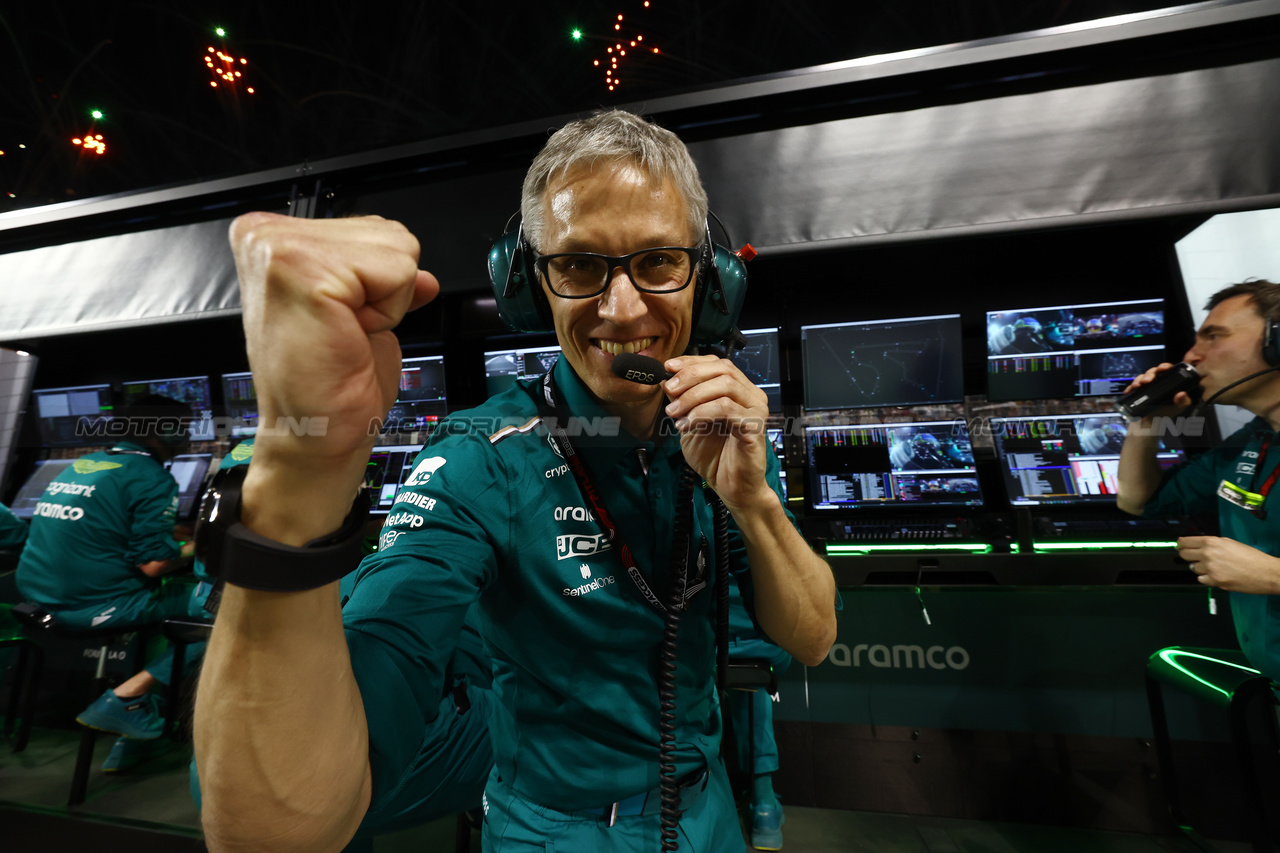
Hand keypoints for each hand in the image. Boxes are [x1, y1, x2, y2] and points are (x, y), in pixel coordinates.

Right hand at [231, 213, 438, 463]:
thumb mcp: (362, 313)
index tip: (343, 319)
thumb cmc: (328, 385)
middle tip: (344, 330)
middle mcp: (267, 234)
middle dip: (383, 289)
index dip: (376, 282)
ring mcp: (280, 247)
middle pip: (388, 233)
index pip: (372, 229)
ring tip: (344, 333)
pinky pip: (397, 272)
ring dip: (385, 302)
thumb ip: (384, 280)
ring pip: (398, 249)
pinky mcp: (303, 270)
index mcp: (272, 237)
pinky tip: (348, 335)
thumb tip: (424, 277)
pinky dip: (387, 311)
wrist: (312, 435)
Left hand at [661, 354, 772, 511]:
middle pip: (723, 368)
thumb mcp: (691, 423)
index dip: (692, 362)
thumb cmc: (716, 457)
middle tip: (669, 390)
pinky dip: (702, 413)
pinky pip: (727, 408)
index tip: (668, 367)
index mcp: (738, 390)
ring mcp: (756, 409)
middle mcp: (751, 395)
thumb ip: (683, 402)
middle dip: (690, 376)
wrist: (732, 487)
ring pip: (725, 385)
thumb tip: (666, 381)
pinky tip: (688, 425)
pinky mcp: (755, 426)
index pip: (718, 363)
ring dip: (693, 396)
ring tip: (675, 413)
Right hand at [1122, 362, 1194, 420]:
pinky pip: (1133, 387)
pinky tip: (1128, 391)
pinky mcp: (1139, 391)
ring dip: (1138, 380)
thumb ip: (1183, 400)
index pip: (1167, 369)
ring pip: (1141, 377)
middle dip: (1148, 375)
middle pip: (1152, 372)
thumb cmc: (1171, 409)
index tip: (1162, 369)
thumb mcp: (1180, 405)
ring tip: (1137, 386)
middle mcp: (1157, 380)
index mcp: (1169, 379)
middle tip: (1146, 381)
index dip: (1164, 366)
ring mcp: (1147, 385)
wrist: (1159, 420)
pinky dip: (1130, 388)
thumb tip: (1181, 394)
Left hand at [1177, 535, 1279, 593]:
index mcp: (1212, 542)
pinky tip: (1218, 575)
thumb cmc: (1251, 557)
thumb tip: (1198, 545)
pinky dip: (1207, 578)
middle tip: (1194, 558)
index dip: (1180, 544)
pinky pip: (1201, 579)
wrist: (1266, 572)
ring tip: (1215, 567)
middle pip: (1184, 555)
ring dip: (1201, 568)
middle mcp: (1208, 554)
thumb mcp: (1230, 543)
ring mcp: (1210, 568)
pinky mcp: (1214, 581)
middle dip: (1187, 556)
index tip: (1179, 546)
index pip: (1185, 542)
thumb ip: (1212, 544)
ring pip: (1194, 568)